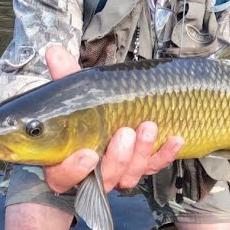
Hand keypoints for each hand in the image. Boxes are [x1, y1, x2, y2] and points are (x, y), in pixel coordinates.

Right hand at [39, 45, 183, 193]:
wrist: (118, 113)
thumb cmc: (91, 108)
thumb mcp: (78, 92)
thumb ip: (66, 76)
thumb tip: (54, 51)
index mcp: (66, 160)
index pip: (63, 176)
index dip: (74, 170)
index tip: (88, 154)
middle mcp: (92, 173)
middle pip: (103, 178)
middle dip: (117, 158)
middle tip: (125, 132)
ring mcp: (119, 172)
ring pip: (129, 175)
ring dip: (142, 152)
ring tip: (148, 127)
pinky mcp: (142, 167)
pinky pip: (155, 167)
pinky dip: (166, 155)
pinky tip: (175, 140)